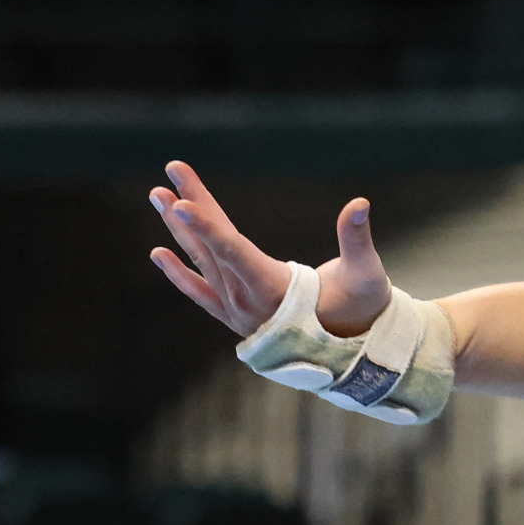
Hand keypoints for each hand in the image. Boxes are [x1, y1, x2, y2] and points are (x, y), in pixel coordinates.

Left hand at [148, 160, 391, 337]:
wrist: (352, 354)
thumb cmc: (362, 311)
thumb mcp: (366, 274)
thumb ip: (357, 239)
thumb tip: (360, 203)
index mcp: (275, 290)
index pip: (233, 252)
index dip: (207, 226)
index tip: (182, 202)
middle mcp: (247, 301)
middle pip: (212, 246)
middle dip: (190, 208)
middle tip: (172, 170)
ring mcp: (237, 310)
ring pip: (202, 261)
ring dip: (179, 227)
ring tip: (159, 195)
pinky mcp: (236, 315)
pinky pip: (200, 291)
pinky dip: (178, 272)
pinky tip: (158, 252)